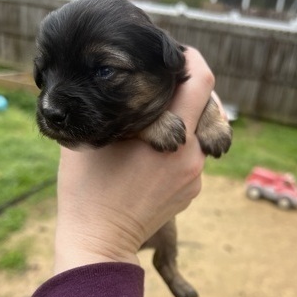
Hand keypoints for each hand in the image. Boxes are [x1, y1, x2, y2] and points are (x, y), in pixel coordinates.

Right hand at [53, 47, 218, 273]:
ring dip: (185, 120)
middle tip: (163, 84)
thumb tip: (115, 84)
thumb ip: (112, 105)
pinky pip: (194, 157)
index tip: (176, 55)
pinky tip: (153, 153)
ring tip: (155, 120)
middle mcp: (193, 155)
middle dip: (190, 90)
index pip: (202, 82)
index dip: (192, 60)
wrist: (98, 242)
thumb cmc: (86, 188)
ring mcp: (195, 177)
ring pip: (201, 133)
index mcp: (172, 135)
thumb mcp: (95, 137)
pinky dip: (180, 146)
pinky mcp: (192, 192)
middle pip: (209, 106)